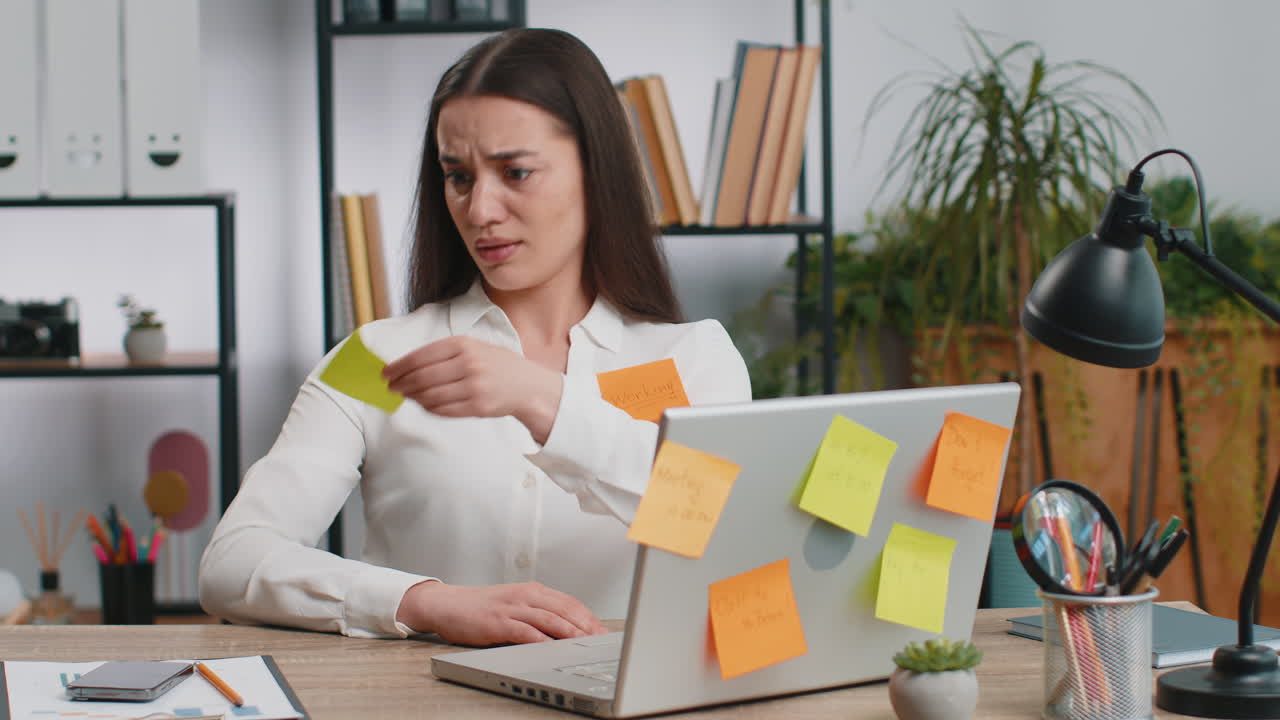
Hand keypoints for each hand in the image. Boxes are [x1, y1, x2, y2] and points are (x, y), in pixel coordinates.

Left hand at [383, 336, 562, 441]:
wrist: (527, 385)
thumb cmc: (496, 364)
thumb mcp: (474, 347)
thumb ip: (445, 353)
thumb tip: (408, 364)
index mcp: (464, 345)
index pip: (421, 356)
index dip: (399, 366)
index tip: (386, 373)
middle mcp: (469, 364)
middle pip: (422, 377)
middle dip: (402, 383)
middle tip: (391, 387)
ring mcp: (474, 387)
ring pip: (431, 395)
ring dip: (414, 397)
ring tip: (406, 396)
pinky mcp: (478, 407)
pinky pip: (444, 410)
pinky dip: (429, 408)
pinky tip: (424, 404)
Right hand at [396, 581, 608, 645]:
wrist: (447, 604)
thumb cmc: (482, 607)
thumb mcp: (515, 604)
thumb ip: (538, 613)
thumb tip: (566, 629)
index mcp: (533, 591)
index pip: (569, 602)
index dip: (589, 617)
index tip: (603, 631)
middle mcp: (525, 596)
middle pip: (564, 609)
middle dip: (585, 625)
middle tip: (601, 640)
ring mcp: (512, 608)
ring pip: (548, 619)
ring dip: (569, 632)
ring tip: (585, 644)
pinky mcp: (498, 622)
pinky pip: (524, 631)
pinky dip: (540, 640)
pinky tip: (552, 649)